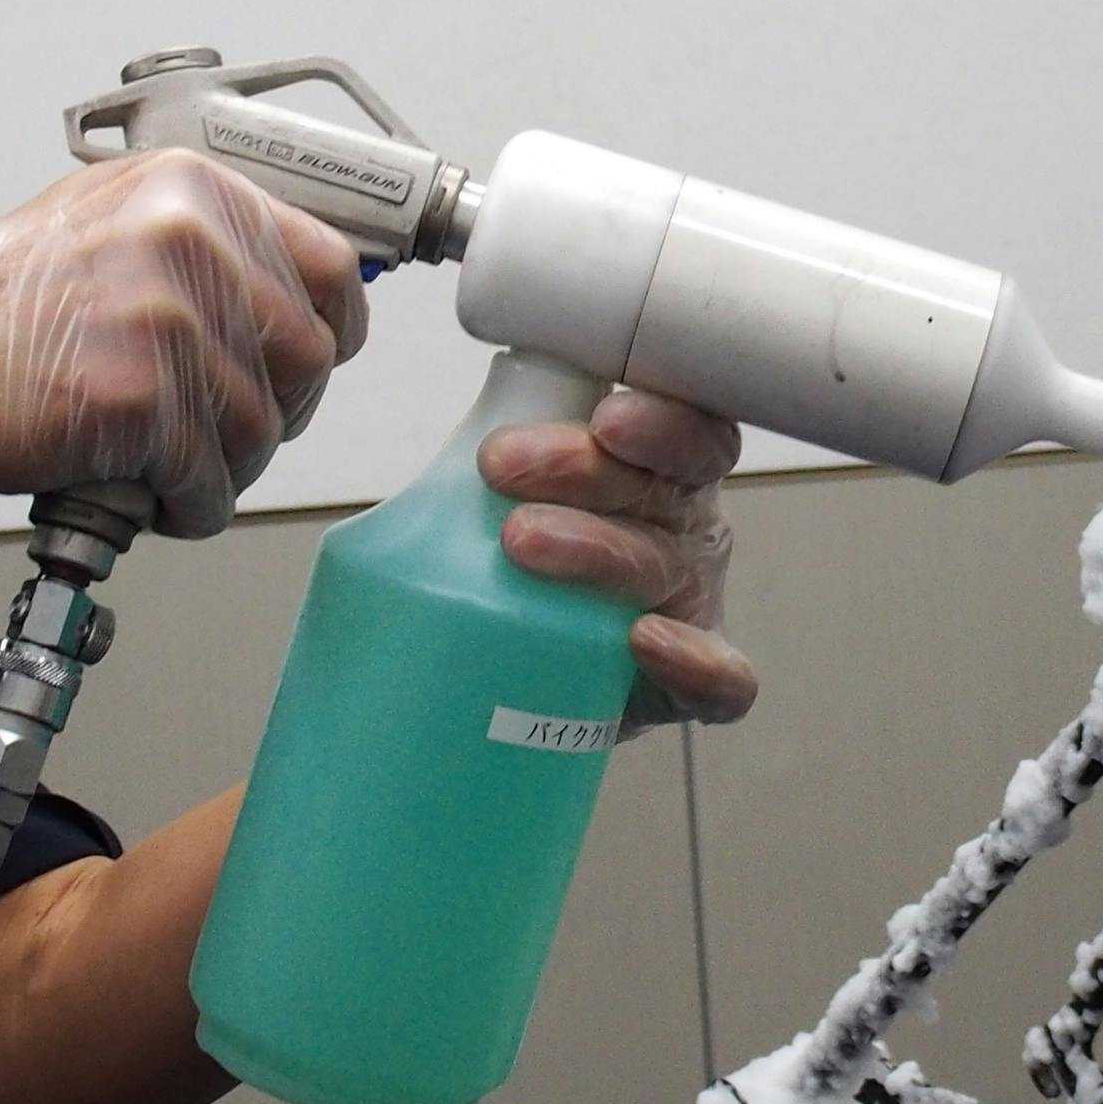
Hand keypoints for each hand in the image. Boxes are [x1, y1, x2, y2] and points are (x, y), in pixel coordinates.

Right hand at [0, 152, 366, 534]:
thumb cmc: (3, 302)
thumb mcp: (119, 222)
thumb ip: (208, 248)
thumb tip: (289, 298)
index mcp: (195, 193)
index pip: (330, 265)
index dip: (329, 329)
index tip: (305, 363)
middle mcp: (190, 244)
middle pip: (306, 356)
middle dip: (275, 410)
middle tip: (223, 429)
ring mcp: (166, 321)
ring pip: (261, 429)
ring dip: (225, 467)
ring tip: (173, 467)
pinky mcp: (138, 401)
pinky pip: (209, 479)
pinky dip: (191, 506)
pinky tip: (156, 497)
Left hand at [483, 389, 758, 726]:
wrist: (523, 688)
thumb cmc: (516, 575)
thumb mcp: (494, 500)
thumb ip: (476, 460)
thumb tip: (380, 425)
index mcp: (654, 469)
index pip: (679, 425)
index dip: (655, 415)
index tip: (602, 415)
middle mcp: (683, 529)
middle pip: (663, 487)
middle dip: (586, 468)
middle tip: (503, 465)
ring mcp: (690, 606)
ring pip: (666, 568)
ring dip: (599, 548)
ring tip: (523, 540)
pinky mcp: (692, 685)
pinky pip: (722, 680)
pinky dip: (693, 662)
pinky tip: (643, 641)